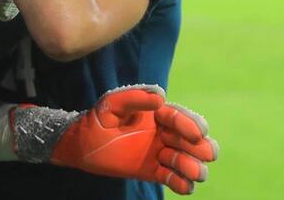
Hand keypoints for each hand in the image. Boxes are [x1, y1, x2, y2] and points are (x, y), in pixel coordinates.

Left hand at [47, 86, 217, 194]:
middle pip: (194, 141)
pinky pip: (175, 179)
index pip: (180, 117)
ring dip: (193, 166)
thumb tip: (161, 98)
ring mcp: (161, 153)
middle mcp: (164, 133)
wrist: (82, 145)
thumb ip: (133, 98)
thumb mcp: (111, 104)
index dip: (191, 125)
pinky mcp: (154, 172)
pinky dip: (183, 184)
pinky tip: (184, 185)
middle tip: (202, 153)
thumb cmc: (98, 120)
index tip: (196, 134)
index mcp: (157, 114)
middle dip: (201, 147)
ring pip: (188, 161)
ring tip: (189, 171)